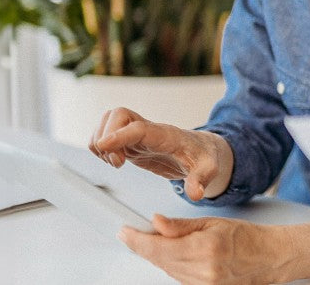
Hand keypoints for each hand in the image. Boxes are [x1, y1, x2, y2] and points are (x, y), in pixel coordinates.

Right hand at [89, 107, 233, 199]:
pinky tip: (114, 160)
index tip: (104, 145)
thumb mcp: (208, 169)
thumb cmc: (203, 156)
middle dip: (107, 138)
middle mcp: (148, 129)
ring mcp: (136, 133)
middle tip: (118, 163)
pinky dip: (100, 147)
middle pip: (116, 115)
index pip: (138, 128)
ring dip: (101, 142)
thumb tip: (195, 194)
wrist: (199, 150)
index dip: (119, 134)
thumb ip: (200, 180)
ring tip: (116, 162)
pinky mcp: (129, 141)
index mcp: (165, 135)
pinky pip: (105, 133)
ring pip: (107, 121)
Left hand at [119, 214, 291, 284]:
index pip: (158, 247)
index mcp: (205, 248)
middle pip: (159, 260)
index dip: (137, 240)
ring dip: (161, 255)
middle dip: (146, 245)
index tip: (125, 232)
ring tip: (169, 241)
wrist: (268, 258)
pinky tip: (181, 254)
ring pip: (167, 270)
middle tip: (137, 232)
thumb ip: (181, 226)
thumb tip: (156, 222)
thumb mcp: (213, 222)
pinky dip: (174, 265)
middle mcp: (203, 271)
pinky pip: (178, 278)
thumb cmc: (246, 238)